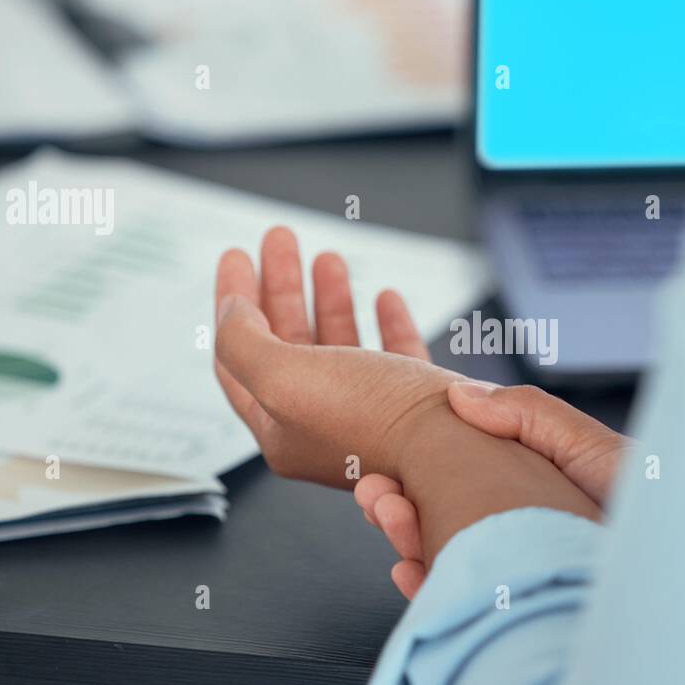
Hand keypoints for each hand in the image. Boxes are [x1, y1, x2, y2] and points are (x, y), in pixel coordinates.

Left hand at [214, 225, 459, 487]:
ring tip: (329, 257)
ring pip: (338, 345)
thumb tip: (232, 311)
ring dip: (329, 297)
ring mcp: (367, 414)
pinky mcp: (411, 404)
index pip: (238, 358)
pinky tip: (385, 296)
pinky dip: (385, 323)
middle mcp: (320, 425)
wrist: (452, 445)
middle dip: (280, 286)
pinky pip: (392, 356)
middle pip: (285, 344)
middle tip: (280, 239)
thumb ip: (242, 342)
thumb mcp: (282, 378)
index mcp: (280, 429)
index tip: (236, 256)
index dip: (232, 303)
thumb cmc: (370, 419)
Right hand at [355, 382, 629, 597]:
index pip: (459, 482)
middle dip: (400, 509)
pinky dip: (435, 591)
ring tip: (394, 519)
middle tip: (377, 496)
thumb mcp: (591, 447)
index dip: (417, 472)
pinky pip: (464, 608)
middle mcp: (521, 538)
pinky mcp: (521, 618)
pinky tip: (417, 573)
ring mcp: (519, 578)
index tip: (386, 468)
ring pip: (447, 564)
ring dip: (410, 542)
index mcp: (533, 494)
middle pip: (443, 524)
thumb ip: (526, 416)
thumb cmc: (660, 508)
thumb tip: (461, 394)